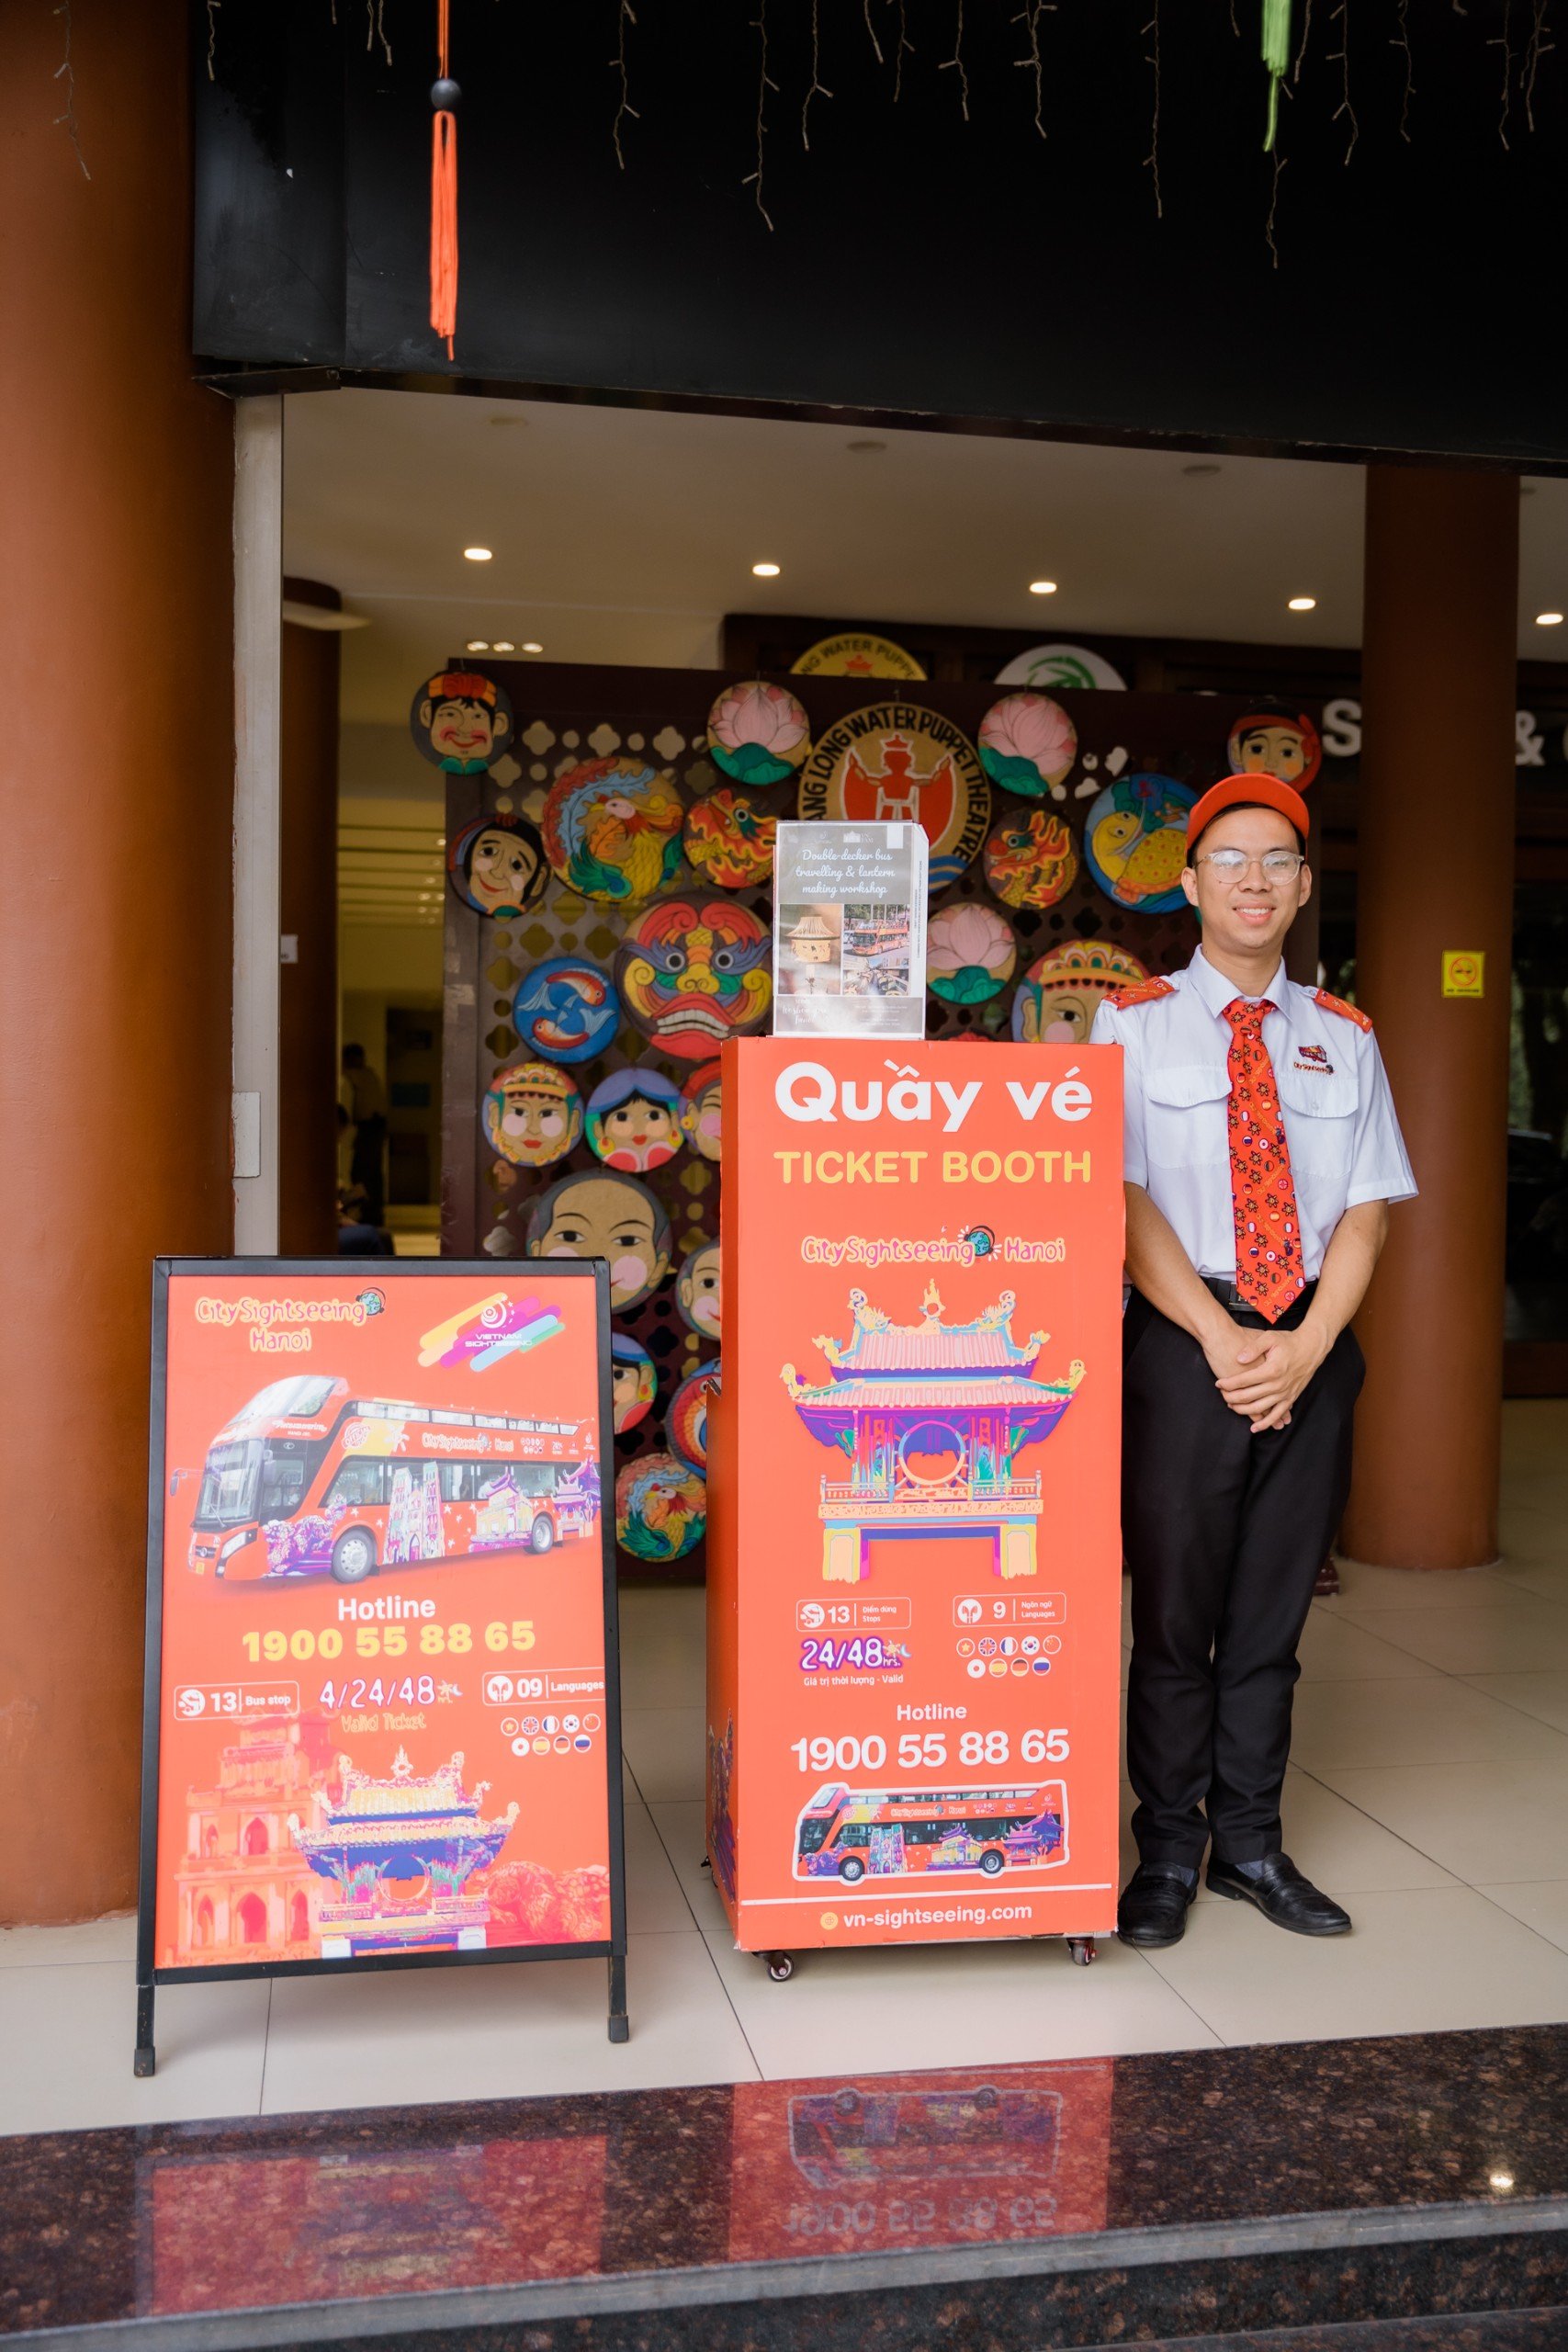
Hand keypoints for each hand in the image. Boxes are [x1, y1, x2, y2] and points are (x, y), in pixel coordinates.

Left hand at [1215, 1323, 1330, 1432]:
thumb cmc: (1288, 1341)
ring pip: (1259, 1408)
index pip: (1243, 1381)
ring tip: (1231, 1406)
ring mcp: (1285, 1393)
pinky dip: (1265, 1424)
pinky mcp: (1291, 1398)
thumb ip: (1252, 1348)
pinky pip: (1276, 1415)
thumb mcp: (1269, 1338)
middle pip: (1248, 1396)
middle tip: (1221, 1394)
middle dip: (1230, 1397)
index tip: (1218, 1383)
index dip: (1228, 1383)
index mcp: (1271, 1370)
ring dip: (1242, 1410)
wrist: (1311, 1347)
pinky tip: (1254, 1428)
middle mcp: (1278, 1384)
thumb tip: (1238, 1359)